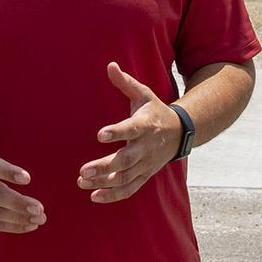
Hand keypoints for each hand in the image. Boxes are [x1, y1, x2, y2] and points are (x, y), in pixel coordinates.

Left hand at [79, 62, 179, 202]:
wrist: (179, 133)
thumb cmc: (155, 111)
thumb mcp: (144, 94)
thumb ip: (126, 82)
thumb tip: (110, 65)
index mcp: (146, 125)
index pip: (131, 129)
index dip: (117, 132)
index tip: (100, 135)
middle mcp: (146, 147)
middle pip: (126, 160)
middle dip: (104, 166)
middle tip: (83, 170)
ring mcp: (146, 164)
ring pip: (125, 177)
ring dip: (104, 182)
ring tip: (82, 181)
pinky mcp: (145, 175)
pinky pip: (130, 188)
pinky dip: (113, 195)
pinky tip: (94, 196)